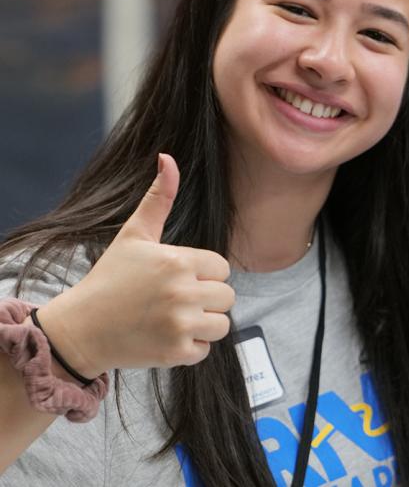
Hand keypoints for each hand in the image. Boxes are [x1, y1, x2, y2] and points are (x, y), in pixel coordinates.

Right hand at [37, 154, 234, 376]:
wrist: (80, 328)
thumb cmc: (110, 279)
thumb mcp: (133, 235)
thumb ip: (158, 199)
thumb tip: (168, 157)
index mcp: (178, 262)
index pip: (222, 268)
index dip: (204, 274)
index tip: (177, 278)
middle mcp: (182, 293)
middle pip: (227, 296)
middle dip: (206, 299)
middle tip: (174, 300)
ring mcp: (180, 325)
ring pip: (222, 324)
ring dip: (203, 324)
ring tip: (173, 318)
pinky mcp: (176, 353)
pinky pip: (206, 349)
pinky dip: (190, 347)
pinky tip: (165, 336)